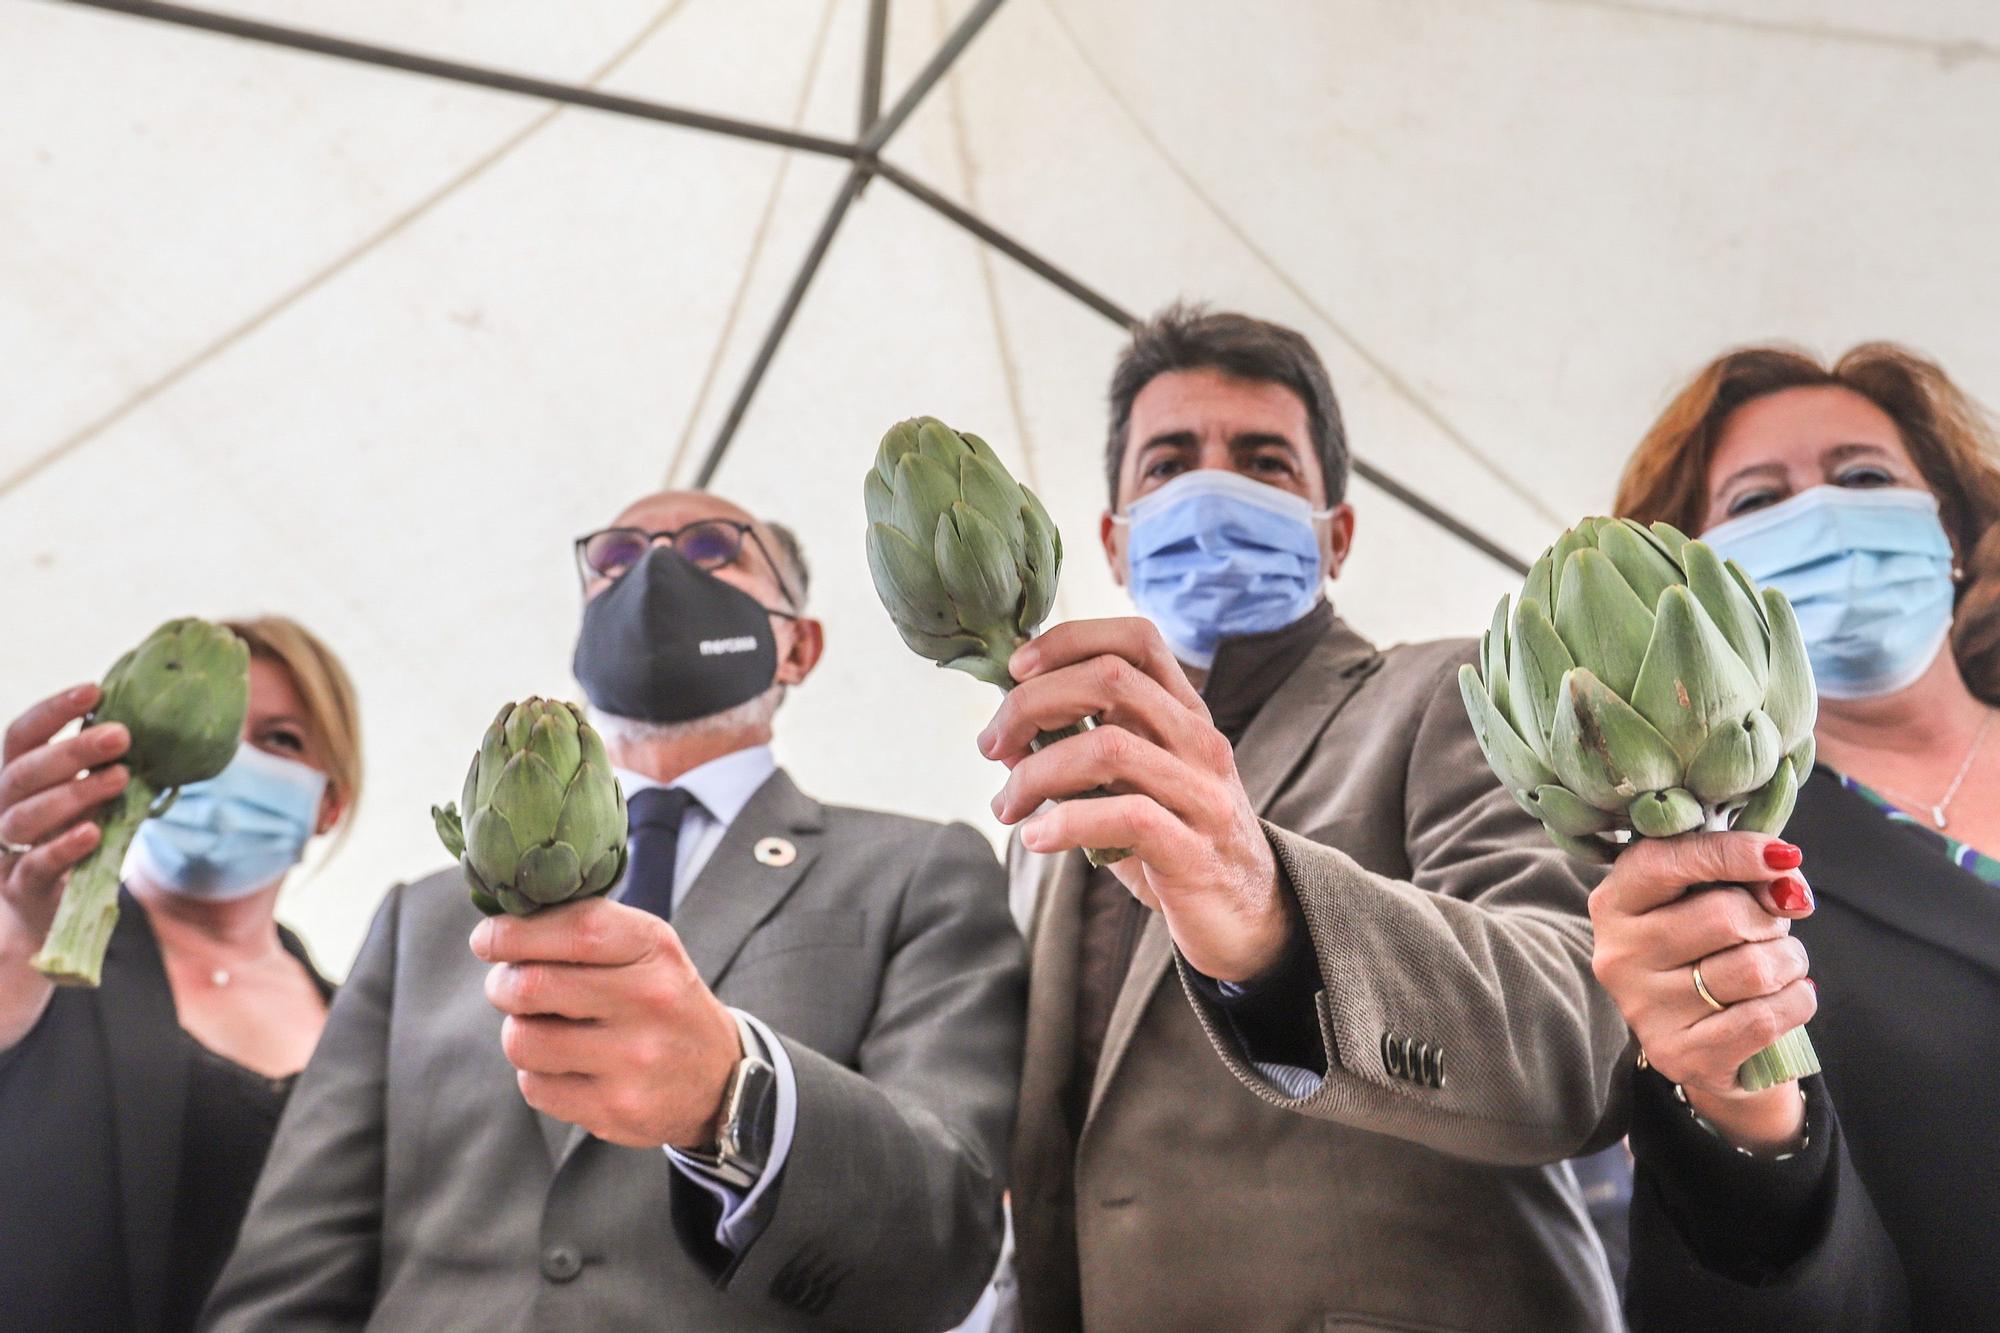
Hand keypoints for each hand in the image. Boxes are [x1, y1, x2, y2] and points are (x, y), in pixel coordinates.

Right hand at [0, 684, 129, 956]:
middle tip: (122, 734)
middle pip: (24, 773)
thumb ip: (105, 768)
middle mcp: (2, 809)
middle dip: (72, 750)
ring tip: (121, 777)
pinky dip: (64, 847)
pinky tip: (93, 832)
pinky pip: (35, 866)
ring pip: (27, 817)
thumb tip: (153, 725)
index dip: (52, 711)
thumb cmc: (72, 842)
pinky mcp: (22, 889)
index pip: (20, 736)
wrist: (49, 917)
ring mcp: (7, 850)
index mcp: (16, 779)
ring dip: (75, 793)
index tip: (94, 689)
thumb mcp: (88, 800)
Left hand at [471, 898, 742, 1149]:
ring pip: (523, 1041)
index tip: (487, 939)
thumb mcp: (646, 949)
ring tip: (543, 1028)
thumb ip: (584, 929)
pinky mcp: (615, 1108)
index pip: (573, 930)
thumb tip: (499, 925)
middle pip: (531, 986)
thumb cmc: (661, 1000)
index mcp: (654, 948)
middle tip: (508, 986)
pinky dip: (537, 1074)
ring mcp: (633, 1059)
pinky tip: (566, 1066)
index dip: (513, 933)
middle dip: (502, 985)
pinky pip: (535, 1087)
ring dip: (518, 1032)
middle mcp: (649, 1000)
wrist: (718, 1079)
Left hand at [979, 617, 1285, 982]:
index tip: (1016, 669)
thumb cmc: (1176, 845)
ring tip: (1006, 805)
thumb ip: (1078, 757)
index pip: (1136, 639)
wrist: (1248, 918)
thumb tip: (1006, 738)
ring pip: (1107, 747)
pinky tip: (1036, 838)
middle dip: (1031, 704)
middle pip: (1109, 680)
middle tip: (991, 744)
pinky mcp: (1195, 851)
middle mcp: (1199, 742)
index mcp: (1185, 714)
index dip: (1070, 640)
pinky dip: (1065, 823)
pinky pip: (1124, 817)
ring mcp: (1202, 794)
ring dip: (1035, 773)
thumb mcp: (1129, 789)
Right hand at [1589, 832, 1817, 1150]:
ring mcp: (1644, 1010)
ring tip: (1780, 963)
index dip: (1731, 852)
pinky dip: (1797, 1000)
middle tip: (1772, 927)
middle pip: (1724, 916)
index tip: (1782, 856)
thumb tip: (1787, 887)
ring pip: (1753, 968)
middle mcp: (1618, 955)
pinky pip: (1765, 1018)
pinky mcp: (1679, 1055)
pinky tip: (1786, 996)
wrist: (1699, 1037)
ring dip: (1790, 960)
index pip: (1665, 862)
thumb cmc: (1707, 948)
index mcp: (1615, 903)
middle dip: (1770, 919)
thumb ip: (1741, 877)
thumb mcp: (1709, 897)